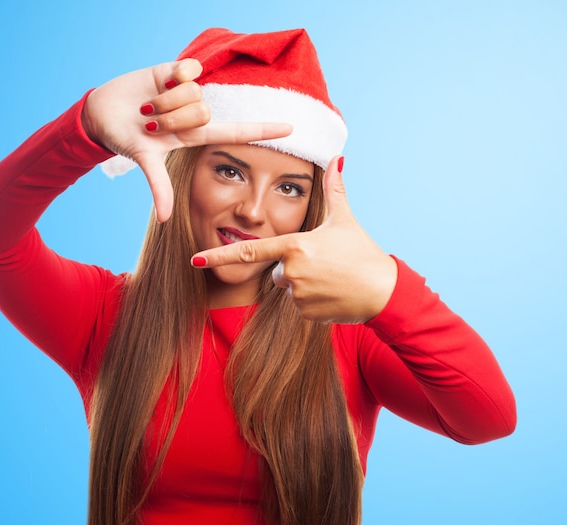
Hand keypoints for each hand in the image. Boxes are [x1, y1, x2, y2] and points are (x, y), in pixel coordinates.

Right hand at [82, 59, 291, 221]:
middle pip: (204, 112)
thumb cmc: (126, 139)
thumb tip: (164, 220)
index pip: (236, 132)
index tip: (292, 128)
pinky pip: (190, 69)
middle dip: (172, 119)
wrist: (103, 114)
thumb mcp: (146, 161)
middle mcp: (197, 113)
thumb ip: (159, 187)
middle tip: (151, 123)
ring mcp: (188, 92)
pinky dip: (173, 75)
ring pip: (194, 92)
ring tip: (148, 107)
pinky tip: (161, 82)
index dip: (263, 130)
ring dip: (165, 101)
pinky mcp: (177, 70)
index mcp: (195, 136)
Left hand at [191, 156, 397, 322]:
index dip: (218, 255)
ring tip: (331, 278)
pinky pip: (299, 305)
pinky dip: (312, 300)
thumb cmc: (363, 253)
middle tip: (323, 263)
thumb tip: (337, 158)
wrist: (383, 291)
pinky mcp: (306, 314)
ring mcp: (298, 295)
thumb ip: (334, 189)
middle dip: (293, 266)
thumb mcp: (345, 219)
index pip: (248, 251)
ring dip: (304, 283)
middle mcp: (291, 272)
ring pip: (288, 287)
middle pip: (277, 269)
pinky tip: (332, 292)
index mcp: (294, 246)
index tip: (194, 259)